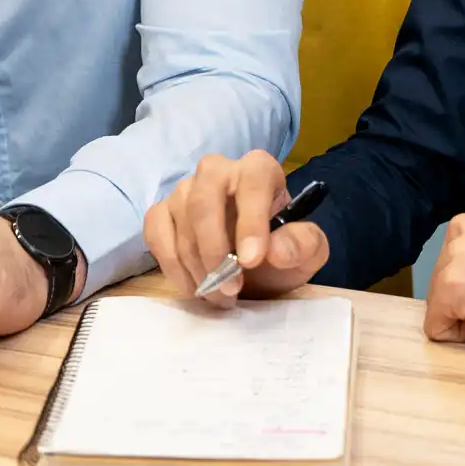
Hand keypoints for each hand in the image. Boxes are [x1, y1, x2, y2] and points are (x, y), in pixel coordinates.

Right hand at [143, 151, 328, 305]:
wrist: (254, 268)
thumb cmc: (280, 251)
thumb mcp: (308, 252)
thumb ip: (303, 245)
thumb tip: (277, 249)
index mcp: (259, 169)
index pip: (252, 181)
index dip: (251, 220)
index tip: (252, 261)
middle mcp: (217, 170)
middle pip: (204, 197)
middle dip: (214, 247)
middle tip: (230, 287)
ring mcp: (185, 190)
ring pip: (180, 218)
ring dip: (197, 265)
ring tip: (219, 296)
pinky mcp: (162, 212)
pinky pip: (156, 231)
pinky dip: (172, 264)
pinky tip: (193, 286)